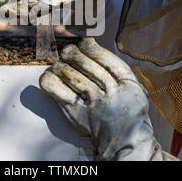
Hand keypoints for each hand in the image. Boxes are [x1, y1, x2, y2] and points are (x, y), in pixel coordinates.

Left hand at [40, 37, 173, 159]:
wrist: (123, 138)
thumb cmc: (124, 105)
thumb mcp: (130, 85)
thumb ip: (112, 65)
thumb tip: (87, 42)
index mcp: (128, 84)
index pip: (106, 59)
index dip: (91, 48)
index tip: (83, 44)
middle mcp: (113, 95)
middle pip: (87, 66)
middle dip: (73, 55)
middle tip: (68, 54)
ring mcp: (95, 106)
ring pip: (73, 77)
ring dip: (62, 67)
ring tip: (61, 66)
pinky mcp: (78, 114)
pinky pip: (59, 93)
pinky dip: (50, 82)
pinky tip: (50, 76)